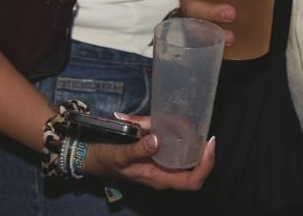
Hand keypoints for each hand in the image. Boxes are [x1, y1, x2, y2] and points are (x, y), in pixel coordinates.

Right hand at [84, 114, 214, 190]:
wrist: (93, 157)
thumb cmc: (106, 159)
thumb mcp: (119, 154)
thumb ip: (137, 149)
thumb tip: (157, 140)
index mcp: (159, 178)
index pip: (192, 181)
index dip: (206, 166)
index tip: (209, 144)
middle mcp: (165, 173)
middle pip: (194, 166)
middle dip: (199, 146)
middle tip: (197, 126)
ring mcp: (162, 164)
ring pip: (186, 153)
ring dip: (189, 137)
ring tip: (184, 121)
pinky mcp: (158, 153)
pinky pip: (175, 145)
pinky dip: (178, 132)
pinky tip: (174, 121)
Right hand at [178, 0, 286, 46]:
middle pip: (191, 5)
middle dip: (210, 11)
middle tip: (231, 14)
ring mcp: (191, 13)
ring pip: (195, 24)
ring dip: (212, 32)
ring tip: (231, 37)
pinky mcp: (196, 27)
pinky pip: (199, 38)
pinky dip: (211, 43)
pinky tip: (225, 46)